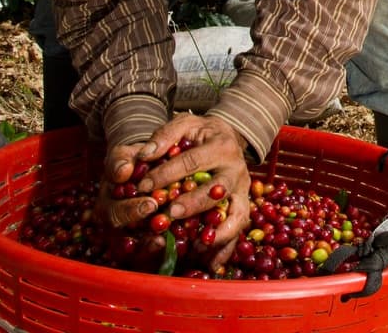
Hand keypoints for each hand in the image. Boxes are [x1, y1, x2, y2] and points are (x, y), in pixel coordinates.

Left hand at [100, 113, 253, 270]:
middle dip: (193, 203)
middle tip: (170, 213)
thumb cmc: (201, 133)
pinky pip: (238, 229)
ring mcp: (242, 190)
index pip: (191, 161)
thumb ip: (164, 135)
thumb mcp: (185, 124)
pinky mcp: (243, 205)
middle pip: (215, 190)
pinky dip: (226, 247)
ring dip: (215, 231)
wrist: (229, 137)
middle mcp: (236, 169)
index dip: (167, 173)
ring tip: (194, 244)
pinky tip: (211, 263)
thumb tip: (144, 155)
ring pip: (234, 214)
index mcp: (222, 146)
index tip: (144, 185)